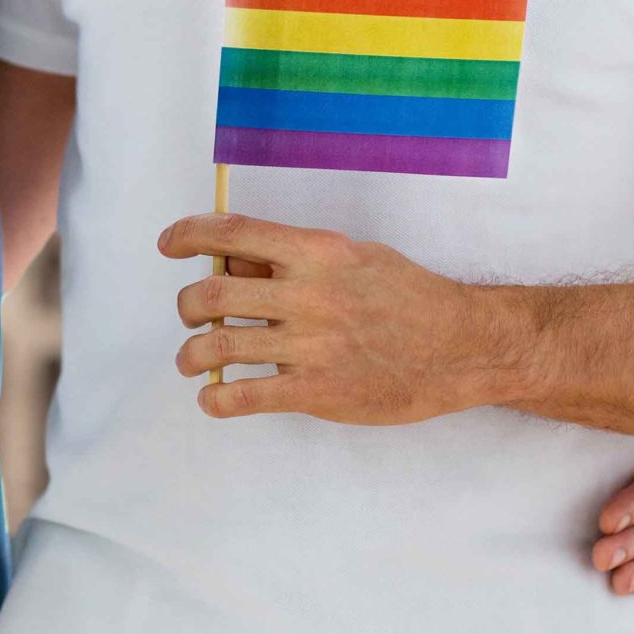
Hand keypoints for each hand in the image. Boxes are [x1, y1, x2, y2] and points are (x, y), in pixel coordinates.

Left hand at [160, 213, 523, 422]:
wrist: (464, 347)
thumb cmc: (409, 298)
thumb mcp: (357, 258)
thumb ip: (298, 260)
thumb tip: (234, 264)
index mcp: (318, 253)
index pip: (235, 233)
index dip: (190, 235)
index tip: (168, 244)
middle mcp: (309, 294)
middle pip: (212, 294)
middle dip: (186, 306)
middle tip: (190, 317)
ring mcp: (312, 345)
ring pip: (219, 347)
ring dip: (191, 356)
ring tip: (191, 362)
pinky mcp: (318, 391)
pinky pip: (245, 397)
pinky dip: (217, 400)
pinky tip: (214, 399)